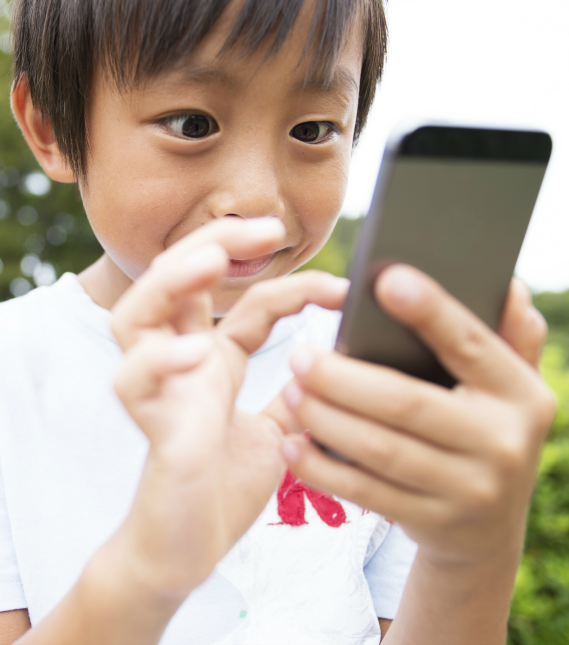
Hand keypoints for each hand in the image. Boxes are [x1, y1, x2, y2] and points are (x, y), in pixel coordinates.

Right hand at [109, 217, 347, 596]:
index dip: (292, 286)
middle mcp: (182, 365)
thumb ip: (300, 396)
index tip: (340, 286)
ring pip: (136, 317)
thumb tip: (347, 367)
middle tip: (265, 230)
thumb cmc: (225, 485)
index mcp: (215, 361)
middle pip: (175, 284)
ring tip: (209, 261)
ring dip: (170, 282)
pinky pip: (135, 383)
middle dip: (213, 245)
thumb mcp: (279, 430)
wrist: (190, 547)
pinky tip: (194, 352)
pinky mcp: (150, 427)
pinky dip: (159, 362)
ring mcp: (160, 391)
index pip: (249, 305)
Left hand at [279, 265, 555, 566]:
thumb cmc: (485, 434)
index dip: (428, 311)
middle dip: (342, 378)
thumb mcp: (509, 388)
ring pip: (379, 448)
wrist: (488, 531)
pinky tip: (292, 445)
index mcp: (520, 394)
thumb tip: (506, 285)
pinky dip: (322, 468)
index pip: (468, 344)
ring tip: (292, 392)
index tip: (384, 281)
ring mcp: (468, 490)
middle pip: (406, 401)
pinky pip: (365, 493)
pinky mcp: (432, 523)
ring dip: (326, 418)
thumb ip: (507, 337)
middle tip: (299, 357)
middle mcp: (502, 442)